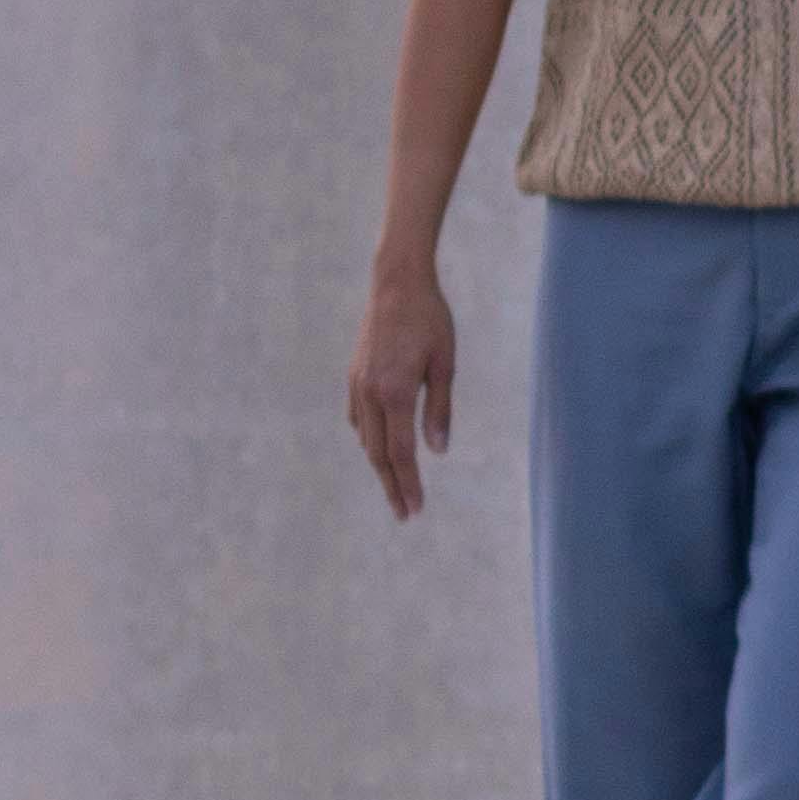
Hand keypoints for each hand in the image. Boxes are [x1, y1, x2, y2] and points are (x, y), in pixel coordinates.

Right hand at [349, 258, 457, 521]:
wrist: (396, 285)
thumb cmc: (430, 321)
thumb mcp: (445, 364)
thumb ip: (440, 410)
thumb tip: (437, 451)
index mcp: (395, 393)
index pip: (401, 452)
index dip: (409, 483)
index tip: (414, 510)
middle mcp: (369, 394)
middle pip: (379, 453)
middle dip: (393, 485)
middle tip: (405, 514)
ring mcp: (357, 386)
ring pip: (366, 438)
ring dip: (381, 465)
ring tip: (396, 488)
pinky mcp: (353, 378)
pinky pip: (359, 419)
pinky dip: (369, 439)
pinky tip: (380, 447)